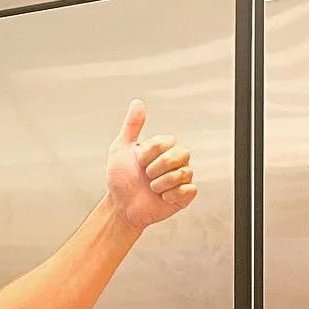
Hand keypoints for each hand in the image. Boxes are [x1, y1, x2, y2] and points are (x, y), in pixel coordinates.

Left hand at [104, 99, 196, 230]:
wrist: (121, 206)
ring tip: (151, 188)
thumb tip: (137, 103)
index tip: (138, 162)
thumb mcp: (121, 148)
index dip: (148, 154)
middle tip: (145, 176)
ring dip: (160, 184)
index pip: (166, 142)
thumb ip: (132, 126)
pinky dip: (171, 195)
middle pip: (179, 155)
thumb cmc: (121, 179)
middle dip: (156, 168)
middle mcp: (175, 160)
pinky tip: (162, 198)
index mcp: (163, 148)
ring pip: (183, 173)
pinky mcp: (184, 195)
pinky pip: (188, 190)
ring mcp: (181, 178)